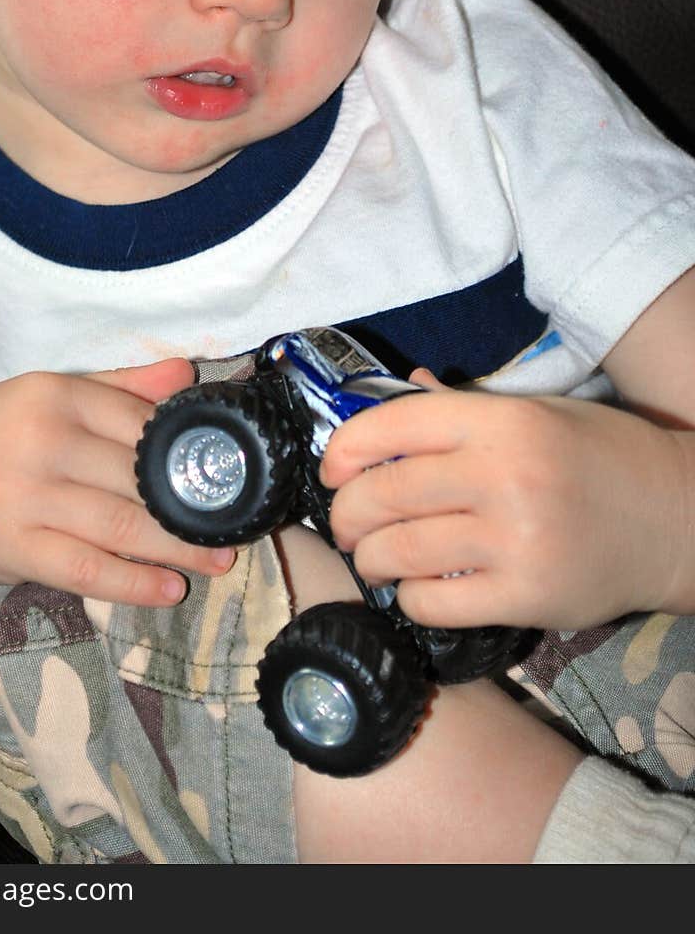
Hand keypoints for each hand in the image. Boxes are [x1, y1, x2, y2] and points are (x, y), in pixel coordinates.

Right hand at [0, 360, 234, 607]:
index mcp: (51, 393)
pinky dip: (134, 582)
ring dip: (179, 547)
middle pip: (139, 476)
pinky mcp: (11, 546)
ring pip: (122, 524)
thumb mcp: (39, 401)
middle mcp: (39, 438)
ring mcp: (23, 494)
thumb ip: (115, 387)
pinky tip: (169, 589)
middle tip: (238, 524)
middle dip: (196, 505)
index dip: (191, 451)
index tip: (231, 472)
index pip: (141, 421)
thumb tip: (187, 374)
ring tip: (220, 559)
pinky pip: (87, 567)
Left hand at [321, 372, 689, 629]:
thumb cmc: (604, 457)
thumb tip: (402, 389)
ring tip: (371, 557)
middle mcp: (503, 476)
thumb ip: (463, 408)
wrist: (680, 518)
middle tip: (346, 522)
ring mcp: (513, 540)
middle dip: (347, 512)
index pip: (395, 425)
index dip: (346, 448)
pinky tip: (415, 588)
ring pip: (398, 551)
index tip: (332, 468)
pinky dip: (408, 598)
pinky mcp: (525, 597)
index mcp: (502, 422)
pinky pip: (433, 603)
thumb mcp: (538, 412)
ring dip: (368, 558)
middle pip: (384, 493)